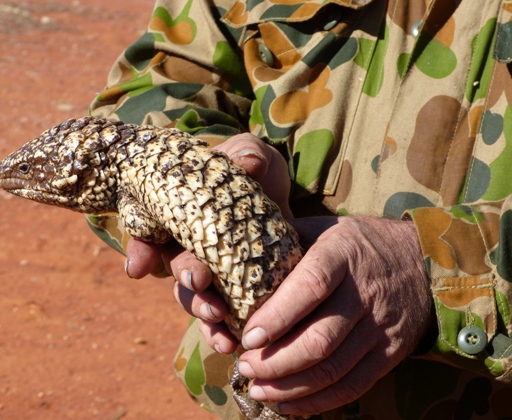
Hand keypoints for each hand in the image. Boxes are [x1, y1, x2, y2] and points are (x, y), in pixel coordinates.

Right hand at [124, 133, 292, 351]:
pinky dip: (219, 332)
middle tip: (199, 281)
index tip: (139, 268)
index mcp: (183, 217)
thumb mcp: (253, 156)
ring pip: (195, 299)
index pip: (151, 234)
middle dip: (185, 278)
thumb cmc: (257, 176)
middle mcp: (190, 249)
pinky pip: (220, 320)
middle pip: (178, 269)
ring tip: (217, 316)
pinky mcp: (236, 296)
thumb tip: (246, 161)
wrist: (282, 202)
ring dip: (201, 310)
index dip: (141, 251)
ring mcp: (213, 276)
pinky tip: (228, 342)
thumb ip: (247, 152)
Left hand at [234, 215, 433, 414]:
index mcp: (342, 255)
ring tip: (259, 388)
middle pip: (319, 339)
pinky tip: (289, 405)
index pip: (310, 287)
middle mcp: (364, 293)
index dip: (277, 316)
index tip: (248, 336)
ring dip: (291, 386)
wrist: (425, 260)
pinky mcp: (391, 352)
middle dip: (275, 361)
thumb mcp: (325, 228)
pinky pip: (354, 385)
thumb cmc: (361, 242)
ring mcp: (380, 326)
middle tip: (245, 366)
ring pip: (333, 368)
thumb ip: (286, 240)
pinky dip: (319, 401)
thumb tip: (239, 255)